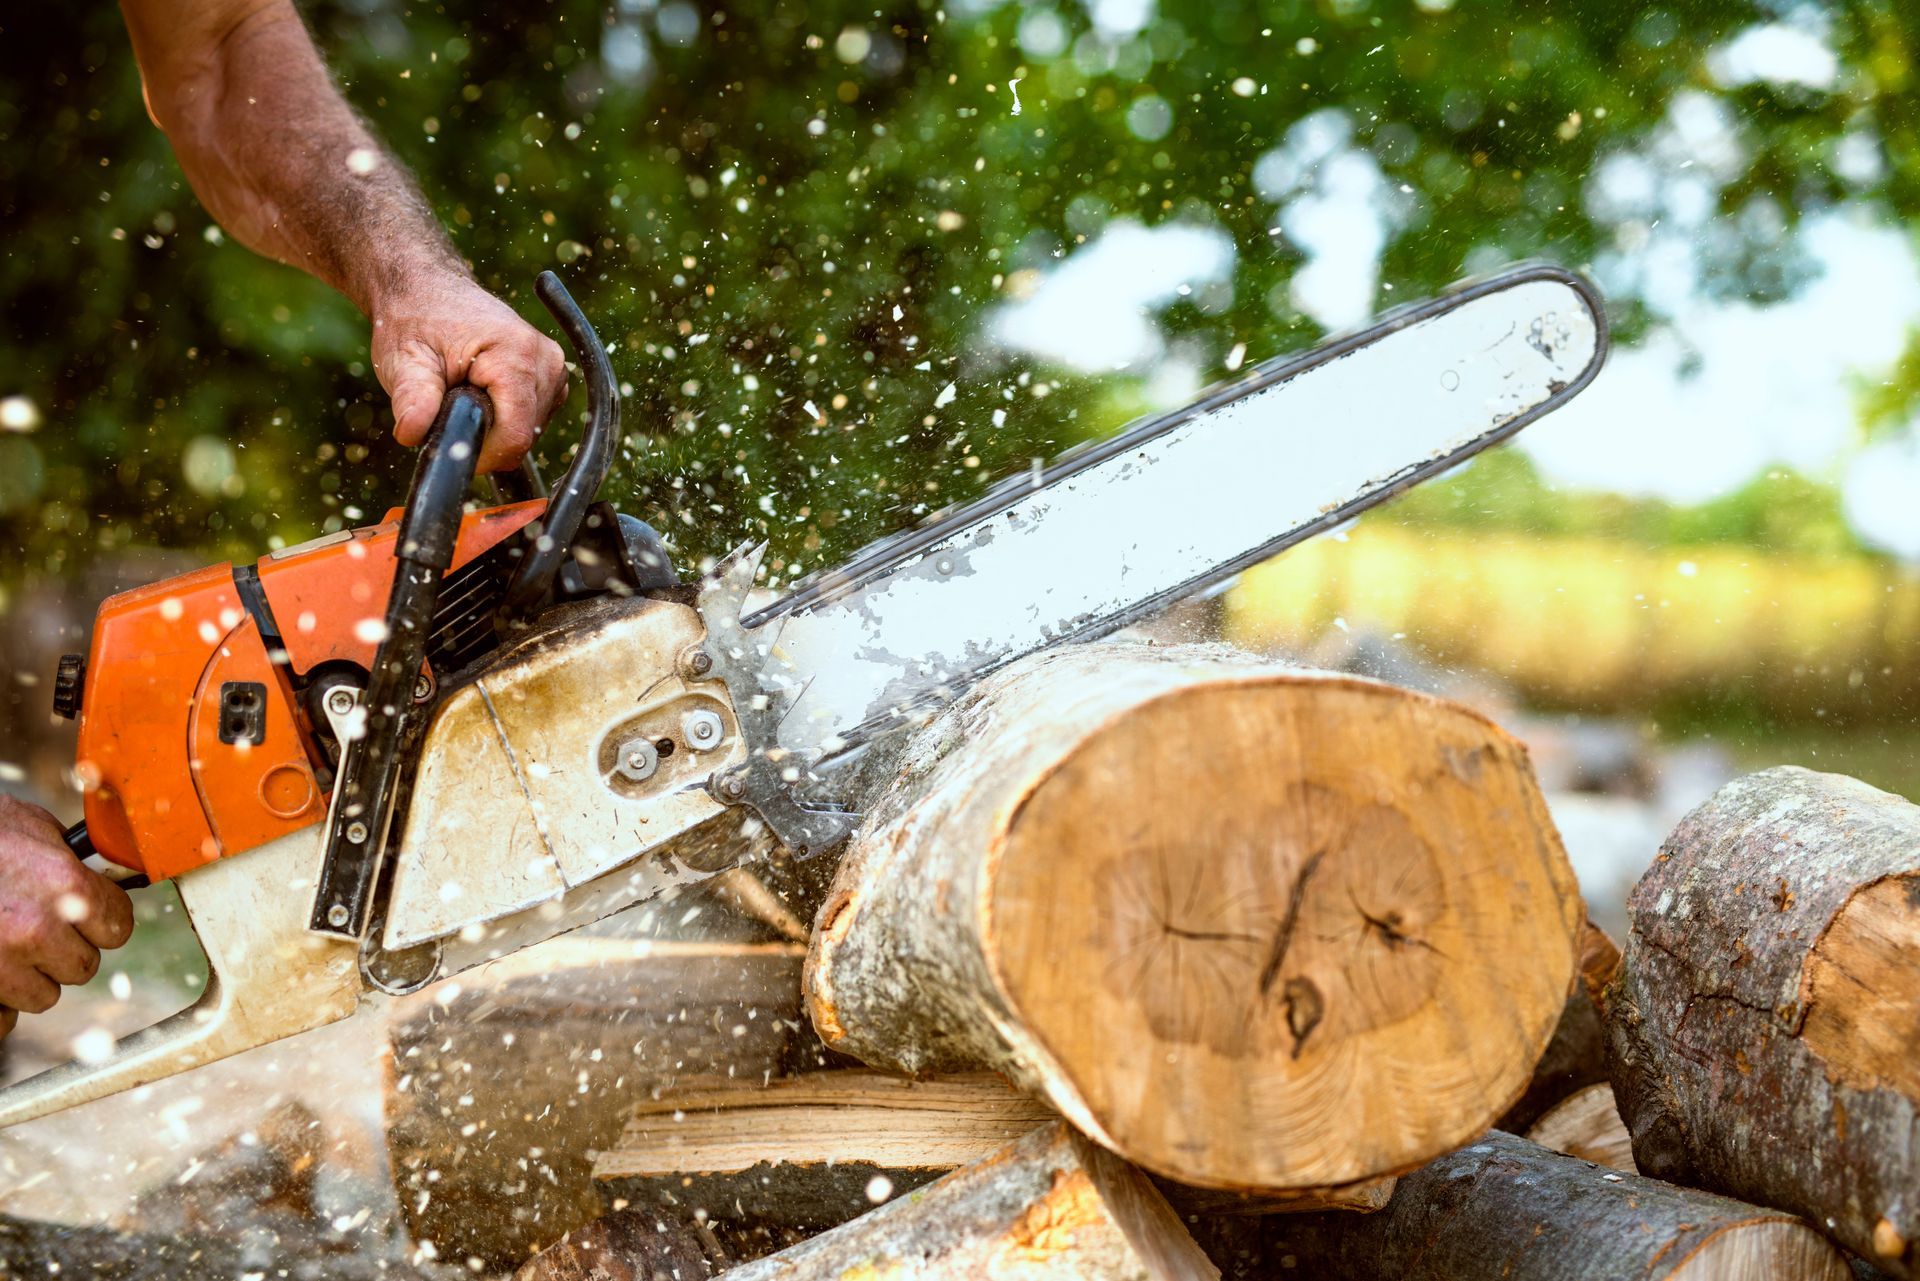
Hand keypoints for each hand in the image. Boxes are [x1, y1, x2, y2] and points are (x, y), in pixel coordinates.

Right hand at [0, 797, 133, 1038]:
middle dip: (65, 950)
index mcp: (66, 886)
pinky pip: (3, 1021)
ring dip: (30, 976)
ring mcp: (2, 964)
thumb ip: (71, 857)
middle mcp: (38, 929)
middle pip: (83, 966)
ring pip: (44, 995)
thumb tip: (101, 873)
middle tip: (37, 928)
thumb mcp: (30, 828)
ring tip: (3, 944)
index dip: (104, 920)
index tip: (91, 915)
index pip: (118, 926)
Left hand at [371, 270, 569, 473]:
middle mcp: (545, 360)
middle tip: (449, 409)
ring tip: (464, 395)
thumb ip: (412, 398)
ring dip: (497, 427)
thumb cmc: (415, 320)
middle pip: (525, 436)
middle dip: (486, 437)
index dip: (483, 455)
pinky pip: (536, 418)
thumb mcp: (403, 359)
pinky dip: (508, 418)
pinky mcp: (553, 375)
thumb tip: (411, 434)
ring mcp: (554, 367)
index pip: (516, 435)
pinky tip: (483, 396)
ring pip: (532, 431)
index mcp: (515, 354)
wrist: (428, 289)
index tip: (451, 447)